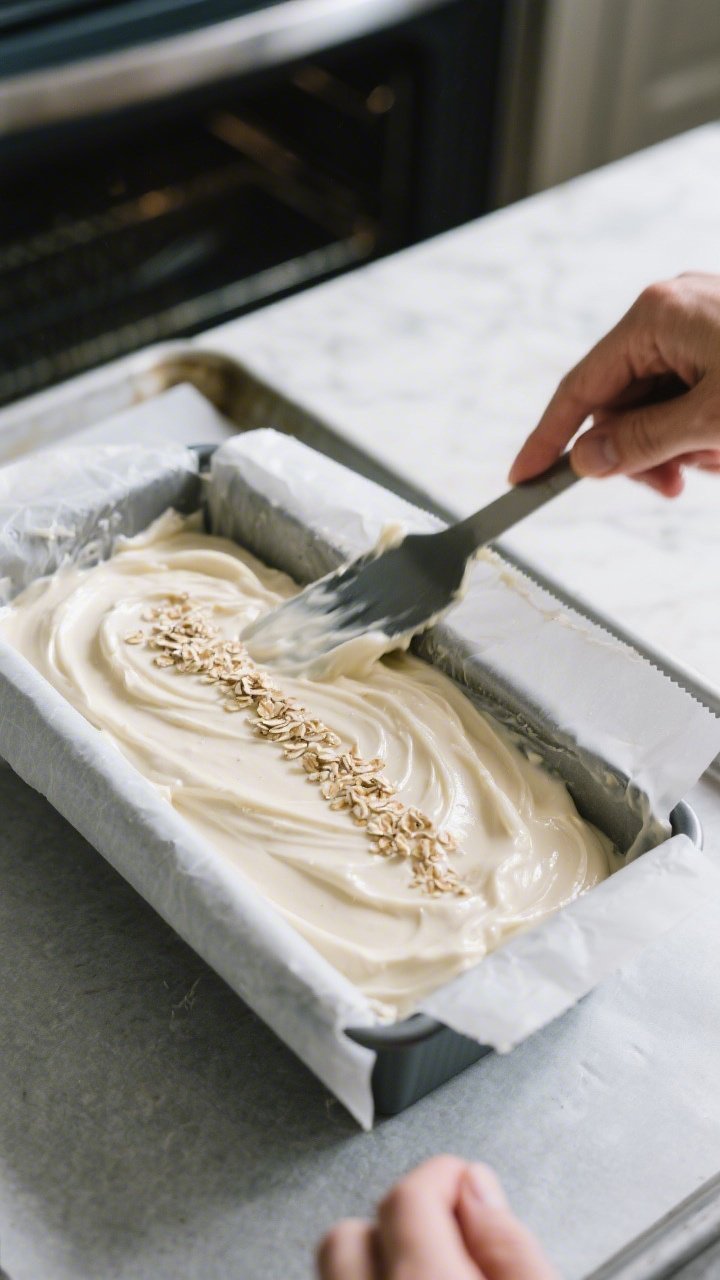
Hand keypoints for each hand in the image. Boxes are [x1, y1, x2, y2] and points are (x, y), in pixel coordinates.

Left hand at [316, 1155, 557, 1278]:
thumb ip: (514, 1246)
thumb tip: (477, 1188)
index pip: (408, 1195)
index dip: (444, 1180)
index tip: (469, 1188)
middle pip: (348, 1235)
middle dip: (398, 1223)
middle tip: (449, 1235)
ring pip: (336, 1272)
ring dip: (377, 1261)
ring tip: (433, 1267)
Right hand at [509, 272, 719, 495]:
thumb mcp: (712, 419)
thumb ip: (643, 440)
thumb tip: (586, 459)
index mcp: (656, 316)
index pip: (580, 388)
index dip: (548, 438)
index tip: (524, 476)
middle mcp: (671, 312)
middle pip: (622, 402)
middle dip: (643, 450)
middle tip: (669, 484)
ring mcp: (698, 323)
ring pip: (657, 403)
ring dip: (679, 443)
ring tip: (718, 454)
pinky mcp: (719, 339)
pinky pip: (687, 393)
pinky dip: (699, 426)